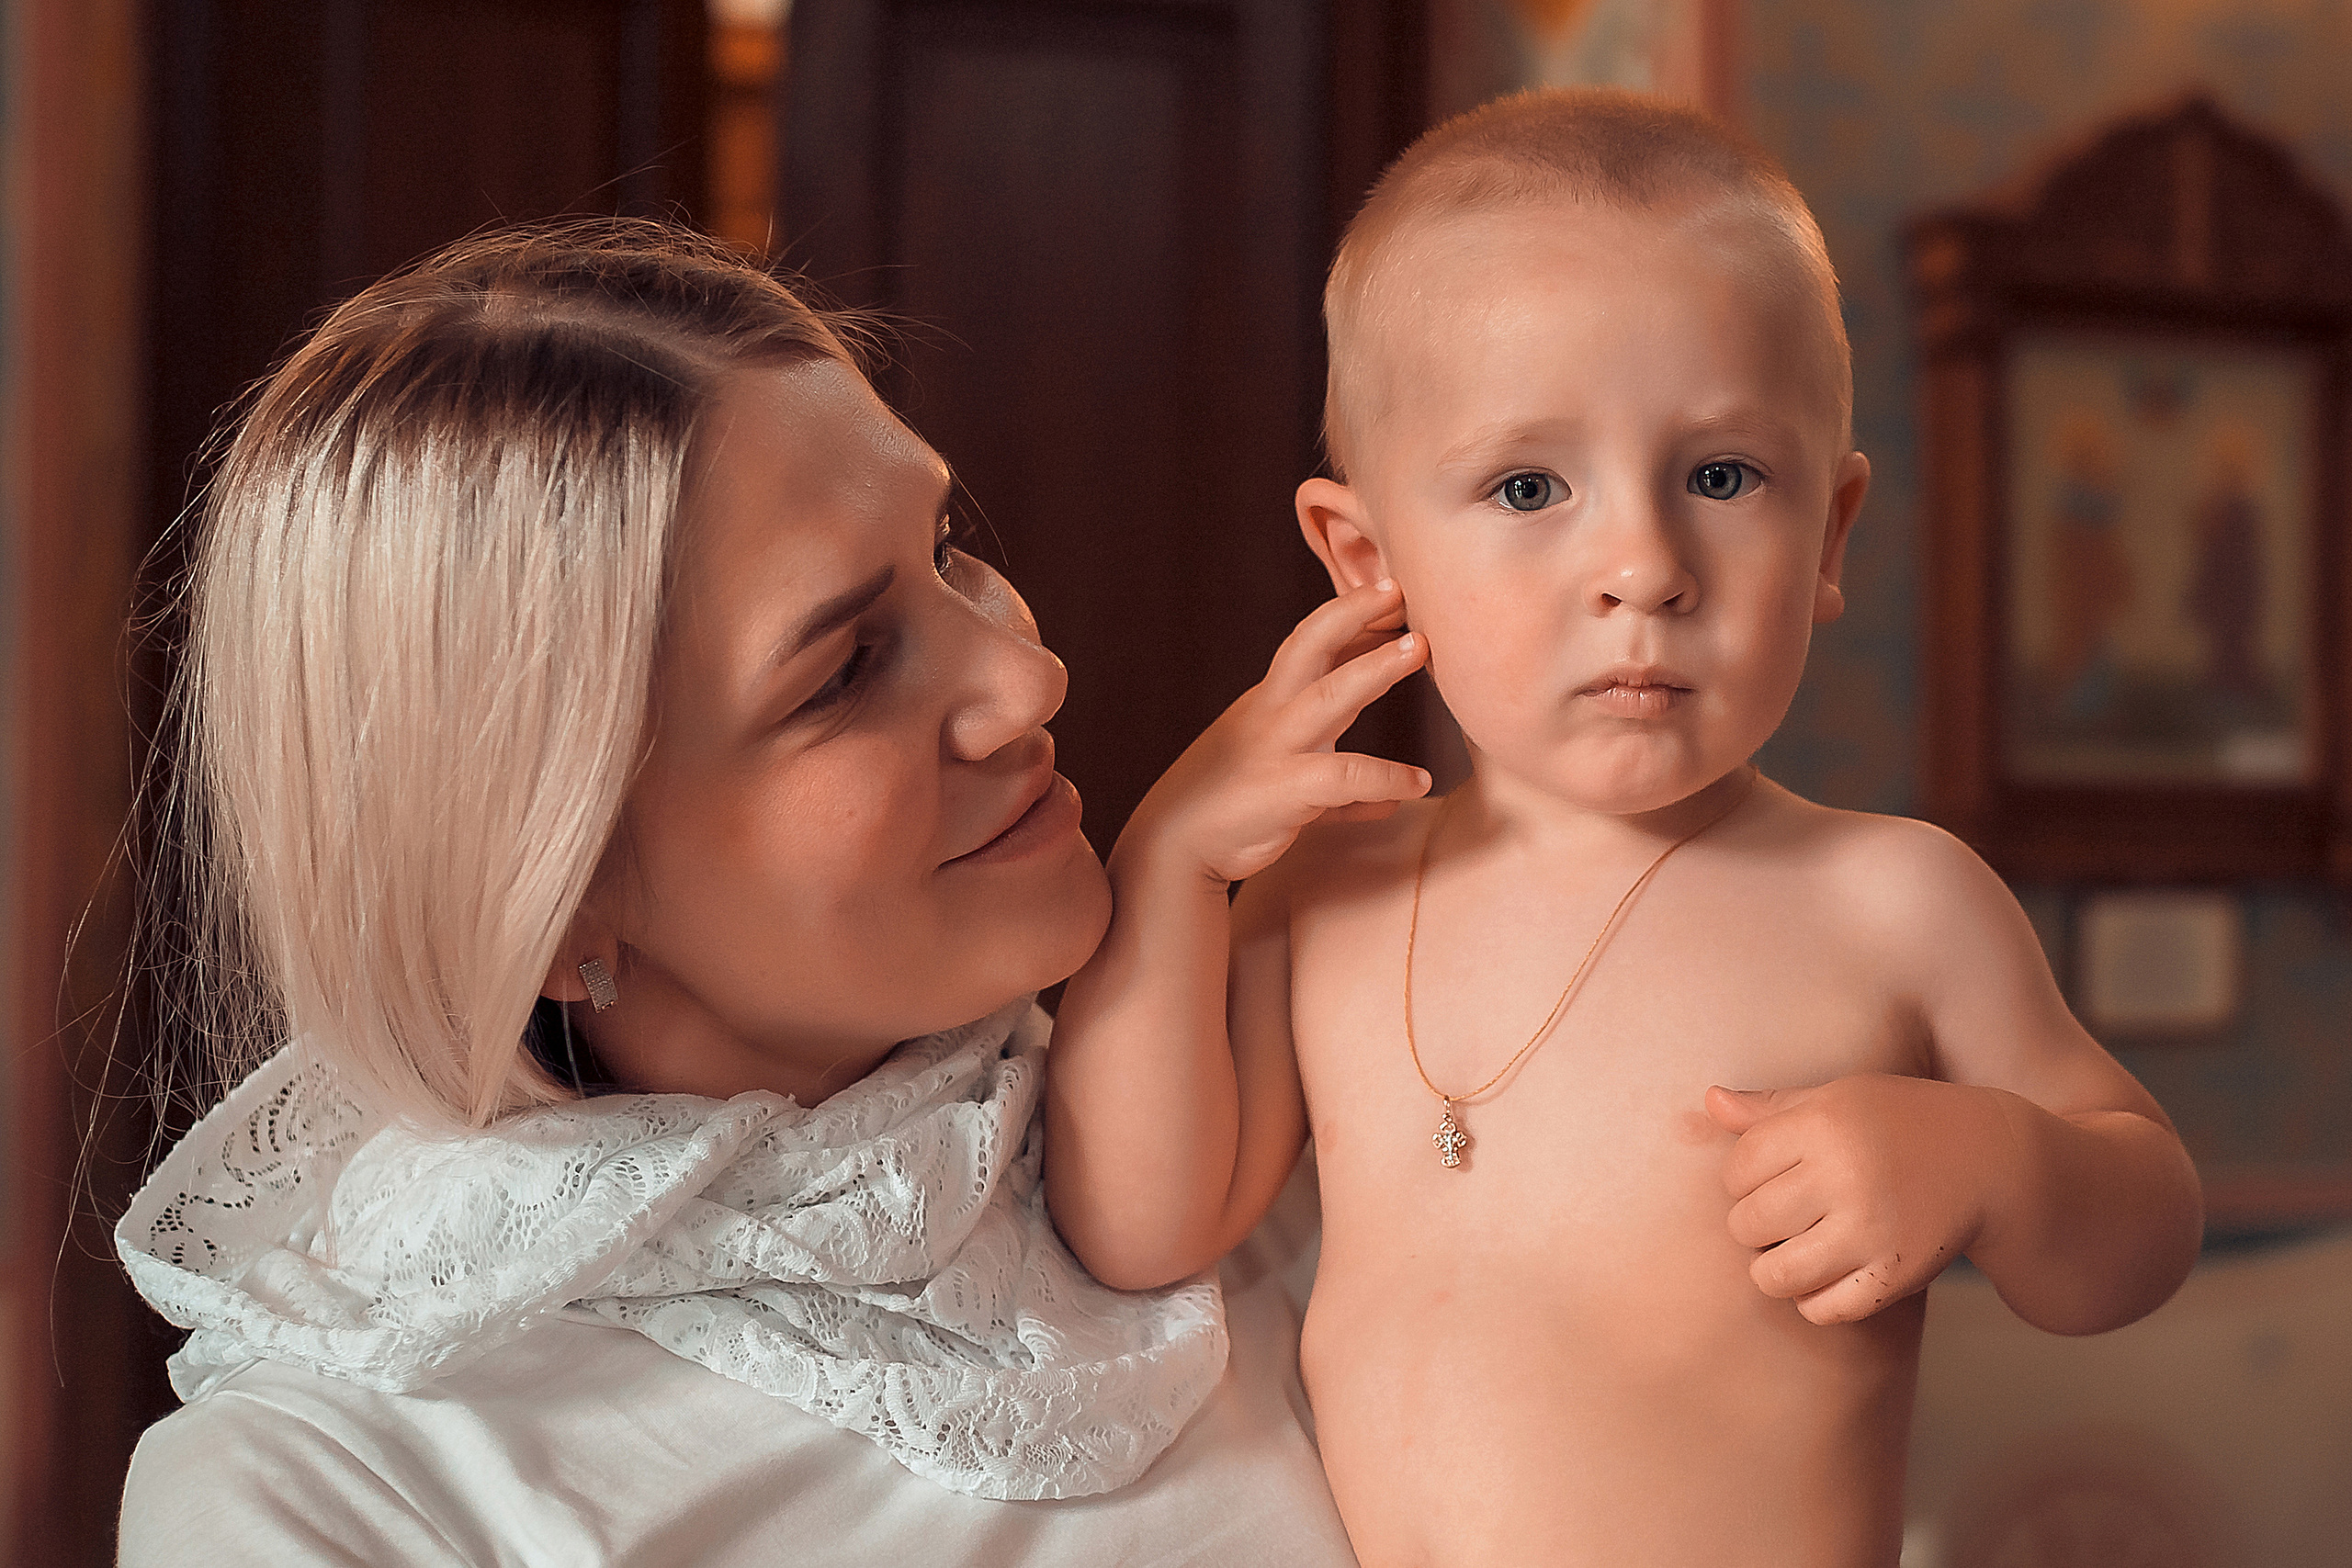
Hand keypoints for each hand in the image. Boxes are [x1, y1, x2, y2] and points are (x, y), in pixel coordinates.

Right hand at [1122, 579, 1430, 885]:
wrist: (1173, 850)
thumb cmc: (1231, 811)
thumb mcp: (1288, 782)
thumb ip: (1343, 788)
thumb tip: (1392, 800)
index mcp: (1269, 704)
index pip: (1311, 644)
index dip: (1350, 616)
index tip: (1391, 596)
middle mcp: (1271, 715)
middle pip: (1310, 645)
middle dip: (1351, 611)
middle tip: (1396, 588)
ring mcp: (1274, 750)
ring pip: (1329, 696)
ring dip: (1375, 669)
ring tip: (1419, 649)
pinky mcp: (1281, 792)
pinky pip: (1343, 777)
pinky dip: (1385, 777)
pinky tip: (1417, 782)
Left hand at [1704, 1074, 2016, 1324]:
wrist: (1993, 1163)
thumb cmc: (1901, 1123)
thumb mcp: (1841, 1097)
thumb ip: (1772, 1107)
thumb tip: (1710, 1100)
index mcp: (1826, 1124)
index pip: (1737, 1167)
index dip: (1743, 1176)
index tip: (1770, 1174)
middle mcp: (1846, 1177)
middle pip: (1748, 1223)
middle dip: (1754, 1224)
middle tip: (1784, 1215)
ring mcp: (1872, 1232)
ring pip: (1774, 1276)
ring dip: (1773, 1268)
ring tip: (1794, 1249)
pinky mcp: (1895, 1276)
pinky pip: (1821, 1310)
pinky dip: (1813, 1301)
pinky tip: (1827, 1275)